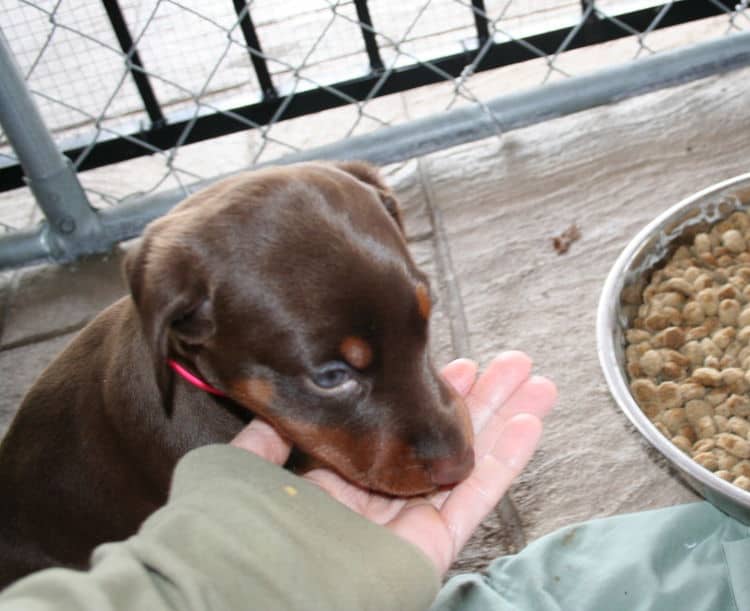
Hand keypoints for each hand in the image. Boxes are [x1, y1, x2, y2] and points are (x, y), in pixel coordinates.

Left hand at [231, 351, 556, 575]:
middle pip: (442, 438)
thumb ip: (264, 442)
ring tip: (536, 380)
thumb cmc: (246, 530)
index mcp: (340, 480)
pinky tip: (530, 422)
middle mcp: (380, 499)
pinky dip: (505, 460)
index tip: (457, 361)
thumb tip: (277, 410)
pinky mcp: (432, 546)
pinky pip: (475, 497)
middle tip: (512, 363)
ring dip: (504, 420)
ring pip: (466, 461)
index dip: (430, 394)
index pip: (397, 427)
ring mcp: (410, 522)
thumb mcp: (248, 470)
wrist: (260, 590)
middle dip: (480, 399)